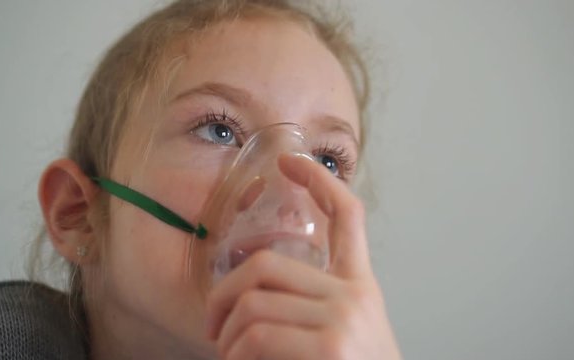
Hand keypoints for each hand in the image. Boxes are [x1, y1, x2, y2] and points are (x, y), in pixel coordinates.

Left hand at [204, 153, 401, 359]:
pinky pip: (256, 336)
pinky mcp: (330, 349)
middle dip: (223, 294)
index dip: (319, 181)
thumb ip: (315, 305)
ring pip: (252, 303)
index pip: (347, 216)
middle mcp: (355, 296)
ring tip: (231, 357)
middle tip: (213, 326)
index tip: (291, 161)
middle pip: (266, 263)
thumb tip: (250, 294)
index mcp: (360, 287)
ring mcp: (343, 320)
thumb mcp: (348, 333)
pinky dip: (235, 356)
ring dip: (227, 336)